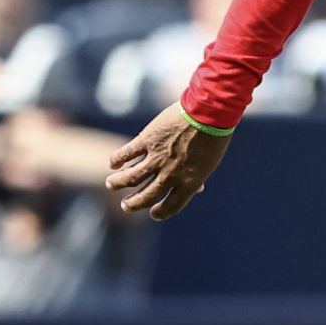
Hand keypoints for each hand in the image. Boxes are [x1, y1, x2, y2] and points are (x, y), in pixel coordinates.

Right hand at [105, 103, 230, 220]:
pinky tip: (113, 163)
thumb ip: (198, 178)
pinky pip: (125, 154)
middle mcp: (170, 174)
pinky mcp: (147, 140)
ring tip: (111, 184)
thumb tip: (198, 190)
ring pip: (130, 178)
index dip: (160, 213)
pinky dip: (116, 160)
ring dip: (117, 183)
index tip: (153, 213)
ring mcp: (157, 158)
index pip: (171, 207)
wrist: (209, 112)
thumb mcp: (210, 162)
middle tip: (125, 205)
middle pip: (146, 197)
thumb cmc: (213, 136)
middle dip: (133, 204)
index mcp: (189, 183)